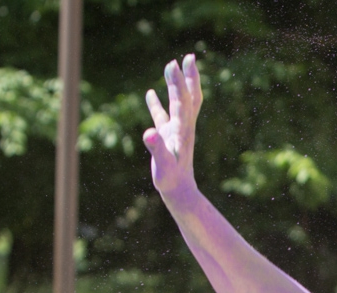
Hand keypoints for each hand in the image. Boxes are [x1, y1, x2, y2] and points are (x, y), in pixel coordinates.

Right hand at [143, 55, 201, 199]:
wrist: (180, 193)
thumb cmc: (171, 181)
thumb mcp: (164, 166)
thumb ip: (157, 149)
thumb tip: (148, 133)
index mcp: (182, 130)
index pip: (182, 101)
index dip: (179, 82)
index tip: (175, 64)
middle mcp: (182, 127)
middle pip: (188, 97)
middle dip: (188, 77)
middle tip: (188, 57)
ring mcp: (175, 131)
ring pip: (178, 103)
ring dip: (175, 85)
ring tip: (172, 66)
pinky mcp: (168, 138)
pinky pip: (163, 116)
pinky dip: (157, 103)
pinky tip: (150, 92)